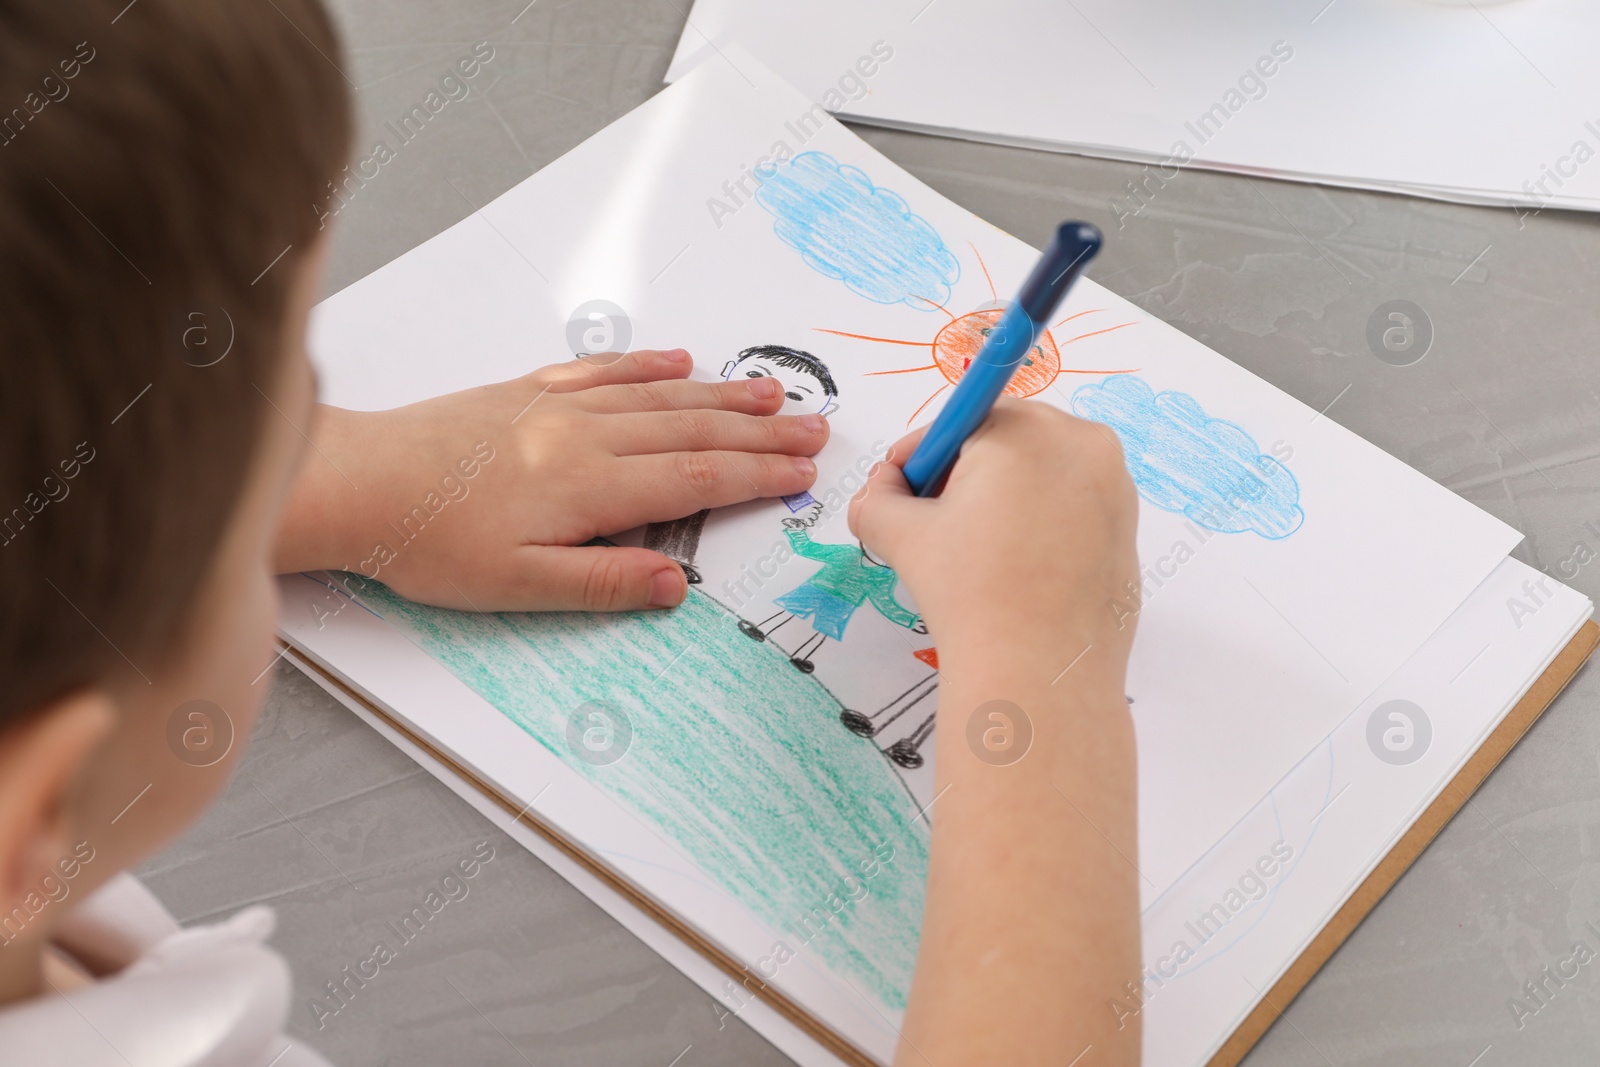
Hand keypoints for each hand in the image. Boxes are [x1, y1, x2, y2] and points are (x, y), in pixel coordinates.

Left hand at [276, 348, 827, 610]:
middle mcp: (583, 434)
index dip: (755, 476)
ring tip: (771, 393)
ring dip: (720, 394)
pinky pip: (603, 369)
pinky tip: (679, 359)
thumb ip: (603, 584)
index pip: (694, 477)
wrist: (355, 482)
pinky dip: (648, 364)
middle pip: (691, 429)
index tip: (802, 473)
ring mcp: (556, 404)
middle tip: (815, 428)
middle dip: (759, 432)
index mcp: (589, 485)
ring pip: (658, 394)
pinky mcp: (525, 390)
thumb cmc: (429, 544)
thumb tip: (677, 587)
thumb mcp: (518, 588)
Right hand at [848, 398, 1138, 688]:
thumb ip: (877, 500)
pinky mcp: (1129, 535)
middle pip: (1007, 442)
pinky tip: (1013, 572)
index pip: (963, 420)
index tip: (899, 486)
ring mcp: (1116, 491)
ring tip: (971, 554)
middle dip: (963, 474)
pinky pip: (1073, 511)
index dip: (922, 453)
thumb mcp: (903, 536)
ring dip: (1002, 501)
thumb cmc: (971, 591)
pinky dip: (1040, 527)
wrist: (1039, 674)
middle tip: (931, 523)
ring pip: (1042, 477)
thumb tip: (878, 490)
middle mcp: (1085, 445)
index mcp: (1028, 429)